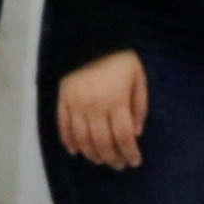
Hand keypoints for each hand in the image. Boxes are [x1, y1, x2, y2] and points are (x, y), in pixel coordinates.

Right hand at [54, 51, 148, 170]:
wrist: (89, 38)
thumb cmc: (119, 59)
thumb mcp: (138, 78)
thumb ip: (139, 106)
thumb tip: (136, 133)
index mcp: (116, 101)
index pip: (123, 136)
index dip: (130, 152)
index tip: (134, 161)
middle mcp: (95, 107)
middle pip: (103, 142)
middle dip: (113, 157)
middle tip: (119, 165)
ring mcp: (77, 105)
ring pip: (83, 139)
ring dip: (92, 154)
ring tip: (100, 160)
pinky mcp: (64, 101)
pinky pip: (64, 126)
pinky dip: (69, 141)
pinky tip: (76, 151)